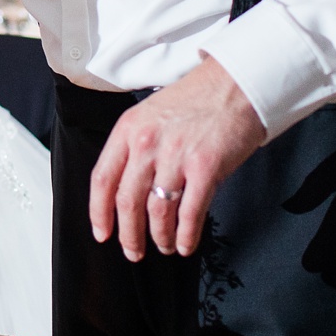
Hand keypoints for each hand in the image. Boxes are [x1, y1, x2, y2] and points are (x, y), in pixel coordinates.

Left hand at [89, 56, 264, 259]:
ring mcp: (176, 156)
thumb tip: (127, 189)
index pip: (102, 179)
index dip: (99, 212)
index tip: (102, 232)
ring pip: (157, 212)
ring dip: (160, 237)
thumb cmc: (196, 100)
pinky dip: (186, 235)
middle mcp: (147, 143)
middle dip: (129, 235)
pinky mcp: (205, 168)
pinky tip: (186, 244)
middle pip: (127, 202)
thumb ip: (136, 148)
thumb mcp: (151, 116)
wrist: (236, 84)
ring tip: (165, 246)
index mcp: (128, 130)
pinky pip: (190, 213)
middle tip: (133, 251)